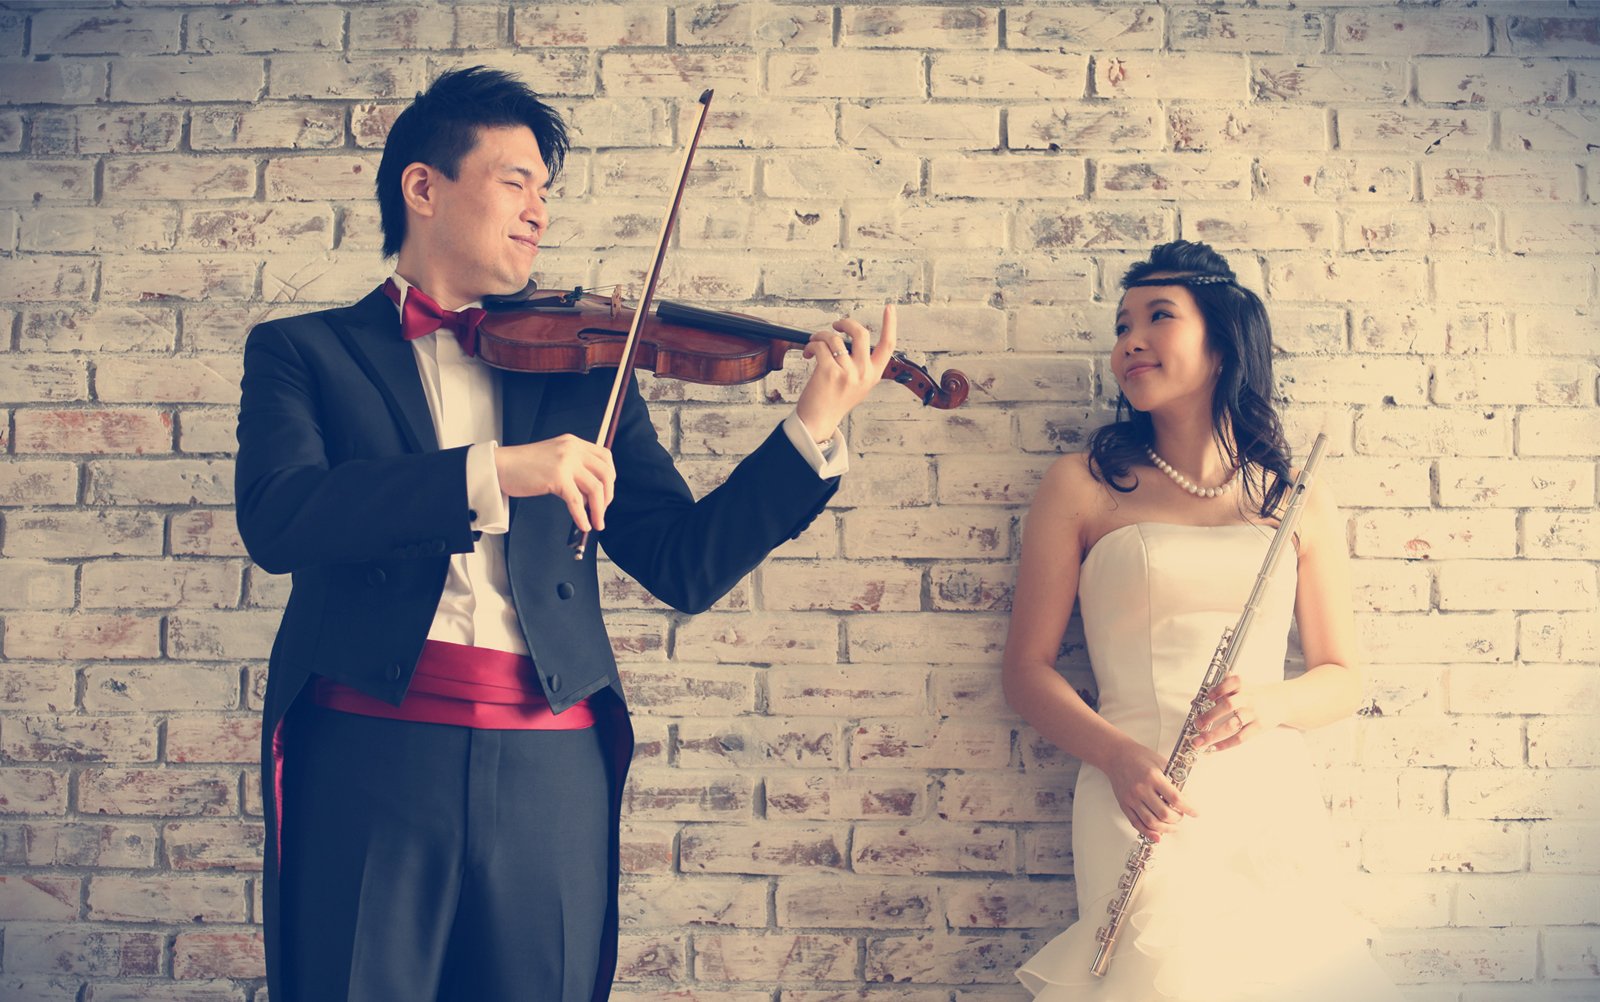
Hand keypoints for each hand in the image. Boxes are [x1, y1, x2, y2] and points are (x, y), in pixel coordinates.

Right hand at [493, 435, 614, 532]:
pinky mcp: (557, 477)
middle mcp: (573, 449)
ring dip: (599, 510)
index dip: (610, 478)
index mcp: (574, 443)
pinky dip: (583, 516)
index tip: (606, 493)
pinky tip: (583, 525)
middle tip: (602, 511)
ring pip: (595, 489)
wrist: (500, 466)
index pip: (605, 458)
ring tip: (596, 523)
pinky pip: (577, 501)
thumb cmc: (523, 466)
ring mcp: (566, 462)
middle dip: (608, 496)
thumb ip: (574, 468)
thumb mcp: (554, 458)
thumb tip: (592, 494)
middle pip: (605, 474)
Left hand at [794, 304, 897, 441]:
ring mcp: (847, 372)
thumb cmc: (834, 402)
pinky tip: (808, 353)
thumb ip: (861, 365)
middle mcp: (863, 373)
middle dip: (846, 323)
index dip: (891, 324)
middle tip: (836, 325)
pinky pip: (820, 346)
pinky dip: (811, 346)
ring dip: (820, 336)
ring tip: (814, 343)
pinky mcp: (828, 371)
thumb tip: (849, 341)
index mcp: (873, 375)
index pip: (888, 345)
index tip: (890, 308)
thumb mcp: (858, 385)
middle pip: (861, 333)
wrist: (818, 420)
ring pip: (834, 338)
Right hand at [1104, 738, 1197, 841]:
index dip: (1188, 808)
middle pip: (1164, 814)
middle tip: (1181, 815)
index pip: (1175, 798)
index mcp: (1152, 777)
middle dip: (1178, 818)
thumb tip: (1186, 795)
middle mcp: (1141, 789)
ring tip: (1173, 826)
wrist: (1116, 756)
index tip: (1194, 812)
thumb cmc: (1138, 756)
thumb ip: (1173, 778)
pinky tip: (1158, 835)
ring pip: (1152, 822)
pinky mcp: (1124, 805)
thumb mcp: (1160, 762)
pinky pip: (1137, 824)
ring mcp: (1131, 799)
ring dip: (1166, 828)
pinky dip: (1149, 833)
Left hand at [1192, 675, 1281, 752]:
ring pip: (1232, 725)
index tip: (1207, 696)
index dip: (1218, 689)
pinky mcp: (1259, 727)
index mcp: (1243, 686)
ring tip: (1199, 741)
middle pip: (1229, 705)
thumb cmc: (1257, 694)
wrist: (1282, 702)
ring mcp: (1253, 714)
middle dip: (1210, 715)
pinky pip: (1241, 738)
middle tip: (1197, 724)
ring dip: (1213, 734)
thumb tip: (1198, 698)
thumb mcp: (1243, 686)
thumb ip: (1223, 689)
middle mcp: (1248, 700)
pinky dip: (1226, 744)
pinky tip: (1214, 747)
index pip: (1231, 683)